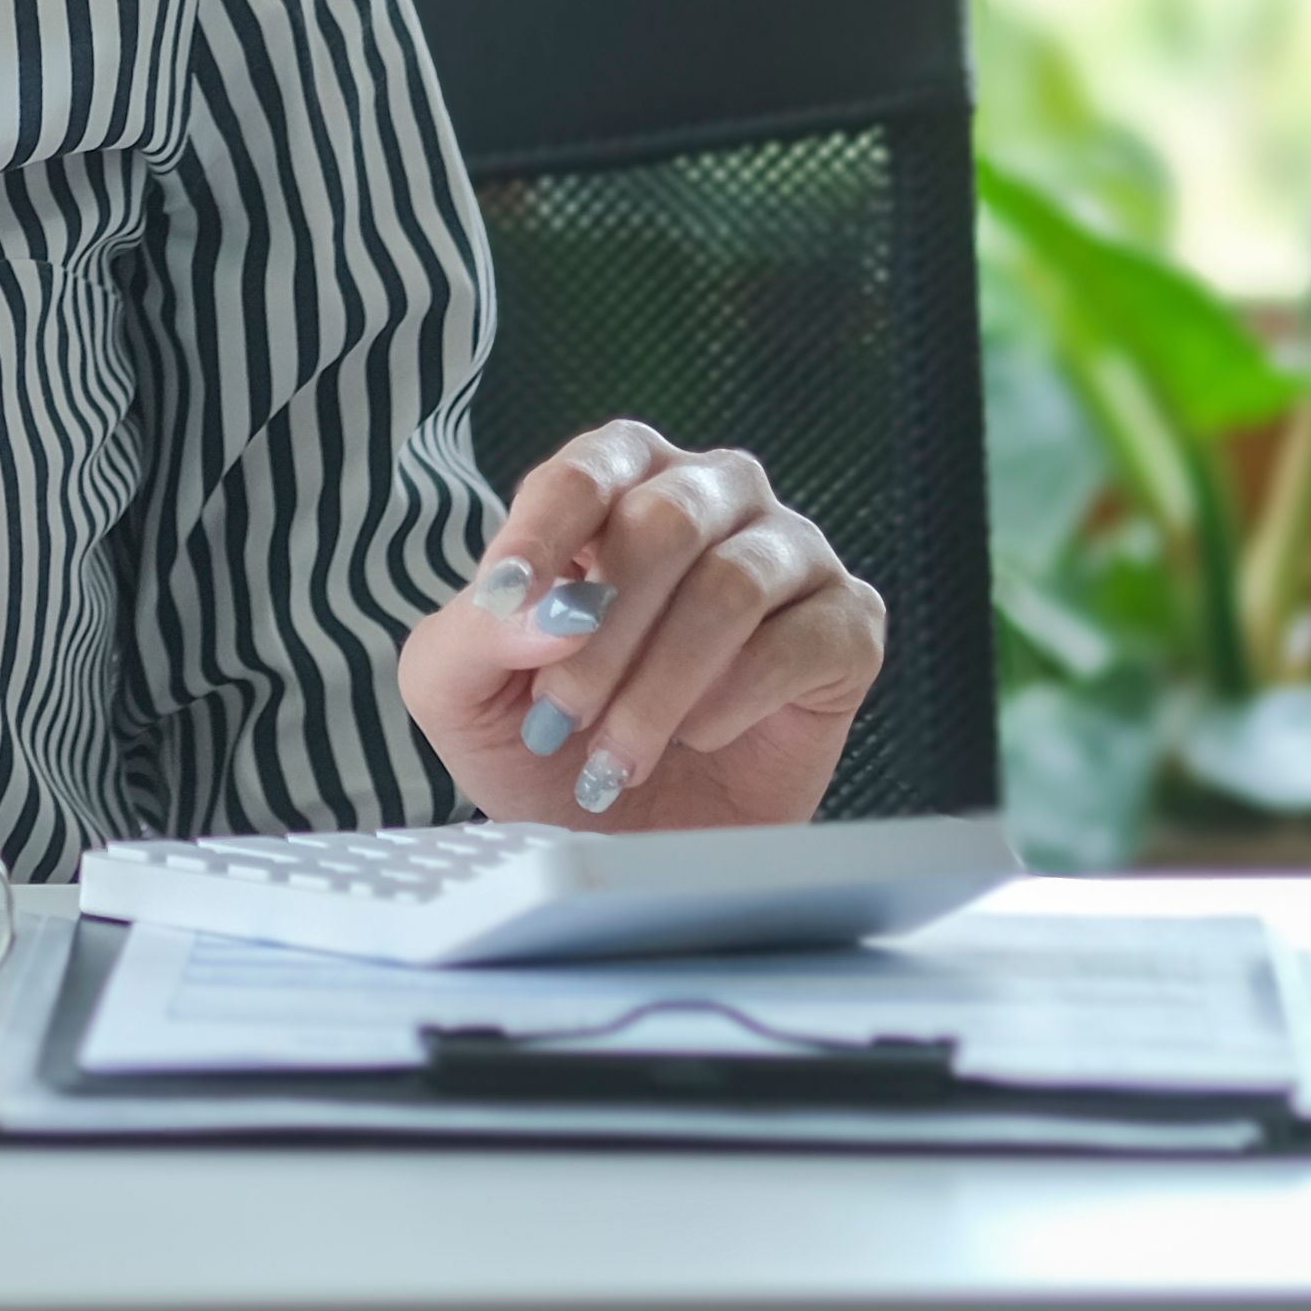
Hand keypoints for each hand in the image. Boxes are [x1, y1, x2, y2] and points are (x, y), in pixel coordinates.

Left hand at [395, 418, 885, 831]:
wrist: (628, 840)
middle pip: (665, 520)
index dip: (543, 533)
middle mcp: (713, 495)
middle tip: (560, 717)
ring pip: (732, 584)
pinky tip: (699, 737)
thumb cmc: (546, 743)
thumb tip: (551, 608)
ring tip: (616, 755)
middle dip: (603, 633)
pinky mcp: (848, 626)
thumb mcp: (462, 689)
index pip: (587, 470)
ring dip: (660, 683)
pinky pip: (802, 642)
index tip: (506, 598)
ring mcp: (790, 555)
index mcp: (619, 479)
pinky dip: (734, 702)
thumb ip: (478, 632)